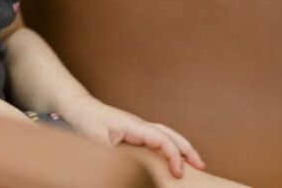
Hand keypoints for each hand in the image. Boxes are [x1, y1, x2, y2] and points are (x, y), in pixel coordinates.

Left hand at [63, 94, 205, 178]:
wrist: (80, 109)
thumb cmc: (88, 123)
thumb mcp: (97, 141)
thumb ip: (114, 151)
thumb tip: (126, 164)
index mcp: (133, 126)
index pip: (161, 139)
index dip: (173, 155)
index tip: (178, 172)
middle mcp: (140, 125)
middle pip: (170, 134)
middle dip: (187, 150)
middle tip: (201, 166)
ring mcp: (139, 127)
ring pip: (167, 134)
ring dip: (181, 147)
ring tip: (195, 162)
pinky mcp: (136, 131)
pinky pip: (159, 138)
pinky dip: (170, 146)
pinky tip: (174, 157)